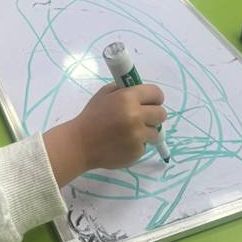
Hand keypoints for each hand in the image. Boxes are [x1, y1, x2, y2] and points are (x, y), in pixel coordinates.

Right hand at [44, 83, 166, 184]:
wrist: (80, 144)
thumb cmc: (92, 117)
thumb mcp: (104, 94)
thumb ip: (124, 90)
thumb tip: (141, 90)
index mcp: (127, 98)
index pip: (156, 93)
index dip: (155, 98)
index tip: (152, 102)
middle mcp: (136, 116)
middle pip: (161, 114)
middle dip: (154, 115)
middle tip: (143, 118)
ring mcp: (137, 135)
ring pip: (155, 132)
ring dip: (146, 131)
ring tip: (129, 133)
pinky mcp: (136, 151)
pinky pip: (144, 146)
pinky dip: (136, 145)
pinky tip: (122, 144)